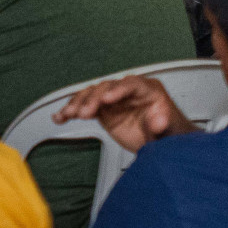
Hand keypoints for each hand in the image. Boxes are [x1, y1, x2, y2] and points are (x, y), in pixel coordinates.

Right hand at [54, 74, 194, 152]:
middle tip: (83, 113)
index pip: (131, 84)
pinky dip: (70, 111)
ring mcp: (112, 99)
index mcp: (147, 90)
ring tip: (67, 114)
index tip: (106, 99)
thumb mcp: (168, 130)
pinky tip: (59, 117)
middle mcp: (127, 91)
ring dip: (77, 104)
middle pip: (106, 88)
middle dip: (92, 99)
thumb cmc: (167, 133)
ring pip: (90, 95)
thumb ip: (162, 124)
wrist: (160, 144)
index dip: (117, 90)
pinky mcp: (101, 109)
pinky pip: (83, 106)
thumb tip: (158, 119)